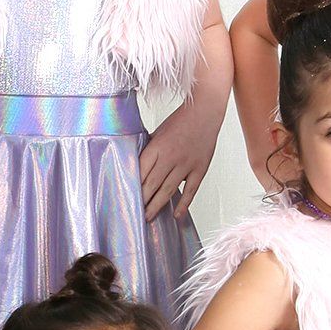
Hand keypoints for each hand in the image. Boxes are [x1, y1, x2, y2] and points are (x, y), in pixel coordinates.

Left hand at [140, 102, 220, 219]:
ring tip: (148, 218)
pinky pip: (191, 191)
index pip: (140, 172)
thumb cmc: (180, 121)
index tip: (125, 199)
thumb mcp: (158, 132)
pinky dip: (183, 204)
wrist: (206, 111)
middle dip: (142, 201)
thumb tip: (136, 166)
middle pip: (151, 184)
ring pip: (168, 190)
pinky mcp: (200, 169)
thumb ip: (148, 150)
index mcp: (157, 147)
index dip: (132, 188)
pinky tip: (176, 216)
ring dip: (156, 206)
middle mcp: (170, 157)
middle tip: (134, 215)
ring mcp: (186, 164)